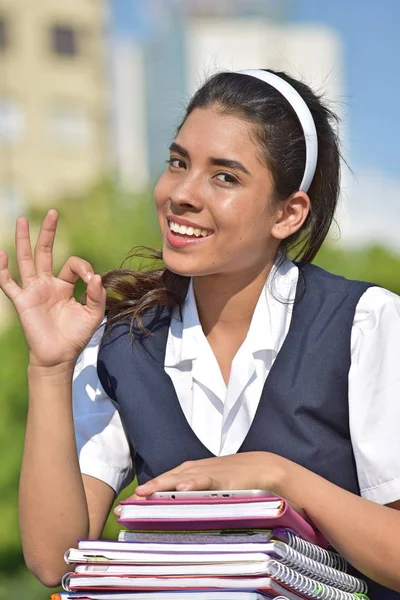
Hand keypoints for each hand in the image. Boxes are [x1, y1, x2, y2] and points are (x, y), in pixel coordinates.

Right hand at [0, 210, 105, 367]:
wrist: (59, 356)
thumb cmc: (75, 336)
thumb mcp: (93, 315)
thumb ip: (97, 295)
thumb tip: (96, 276)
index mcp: (64, 286)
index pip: (73, 264)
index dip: (84, 268)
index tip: (92, 282)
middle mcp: (47, 284)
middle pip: (45, 252)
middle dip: (48, 233)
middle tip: (53, 212)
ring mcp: (33, 291)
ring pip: (26, 260)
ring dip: (24, 240)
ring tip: (21, 220)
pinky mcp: (22, 301)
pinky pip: (8, 283)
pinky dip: (2, 270)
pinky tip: (0, 254)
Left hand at [114, 453, 288, 514]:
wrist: (263, 466)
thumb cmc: (234, 478)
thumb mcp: (209, 485)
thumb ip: (193, 495)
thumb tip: (174, 513)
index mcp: (189, 472)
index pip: (162, 483)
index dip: (144, 493)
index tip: (124, 507)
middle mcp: (194, 470)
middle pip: (165, 480)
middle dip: (145, 492)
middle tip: (125, 505)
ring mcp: (208, 472)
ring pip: (180, 478)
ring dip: (161, 485)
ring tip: (145, 494)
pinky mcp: (223, 478)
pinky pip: (206, 480)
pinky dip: (193, 482)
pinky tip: (182, 488)